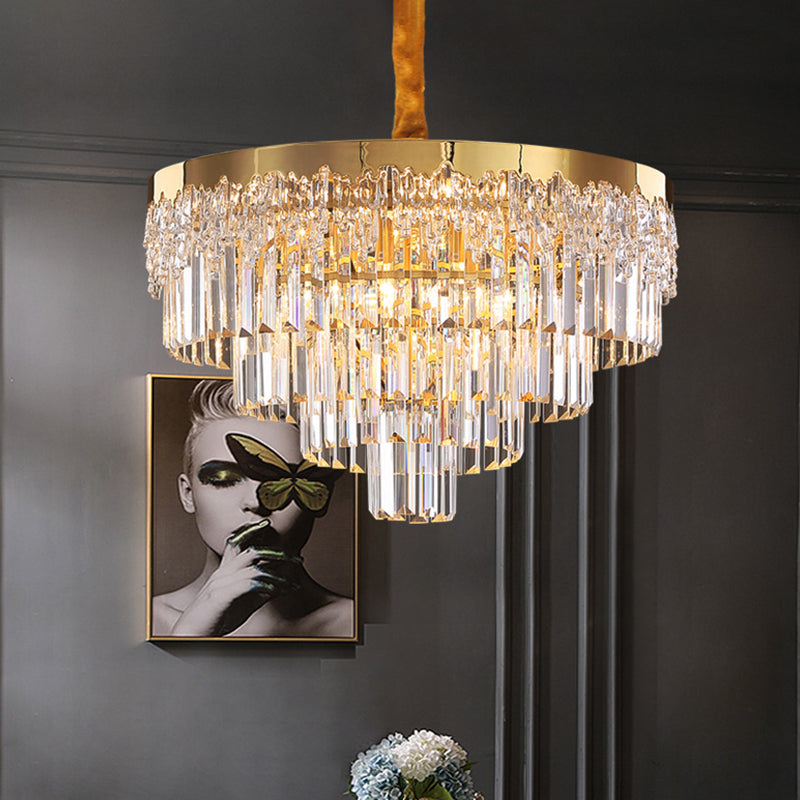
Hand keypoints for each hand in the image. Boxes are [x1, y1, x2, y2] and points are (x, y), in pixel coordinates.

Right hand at [169, 519, 301, 636]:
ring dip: (277, 574)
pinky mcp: (221, 596)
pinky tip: (276, 591)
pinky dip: (266, 586)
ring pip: (254, 567)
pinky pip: (248, 584)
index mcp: (225, 570)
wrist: (191, 634)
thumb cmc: (217, 617)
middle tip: (298, 559)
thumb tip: (280, 585)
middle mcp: (223, 572)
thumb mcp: (242, 602)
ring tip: (291, 582)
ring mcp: (221, 582)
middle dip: (278, 553)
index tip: (267, 524)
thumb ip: (259, 591)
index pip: (237, 542)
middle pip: (252, 551)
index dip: (252, 530)